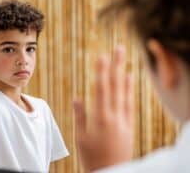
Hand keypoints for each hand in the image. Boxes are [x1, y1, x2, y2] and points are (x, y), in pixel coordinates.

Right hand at [73, 45, 133, 170]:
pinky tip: (130, 80)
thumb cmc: (92, 157)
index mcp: (100, 118)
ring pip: (124, 93)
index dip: (101, 71)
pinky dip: (130, 90)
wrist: (111, 172)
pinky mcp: (129, 125)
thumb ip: (80, 116)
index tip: (102, 56)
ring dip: (124, 74)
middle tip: (118, 49)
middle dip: (116, 66)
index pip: (101, 89)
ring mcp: (124, 120)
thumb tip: (78, 97)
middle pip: (115, 86)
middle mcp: (114, 116)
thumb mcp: (81, 138)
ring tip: (124, 60)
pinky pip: (130, 103)